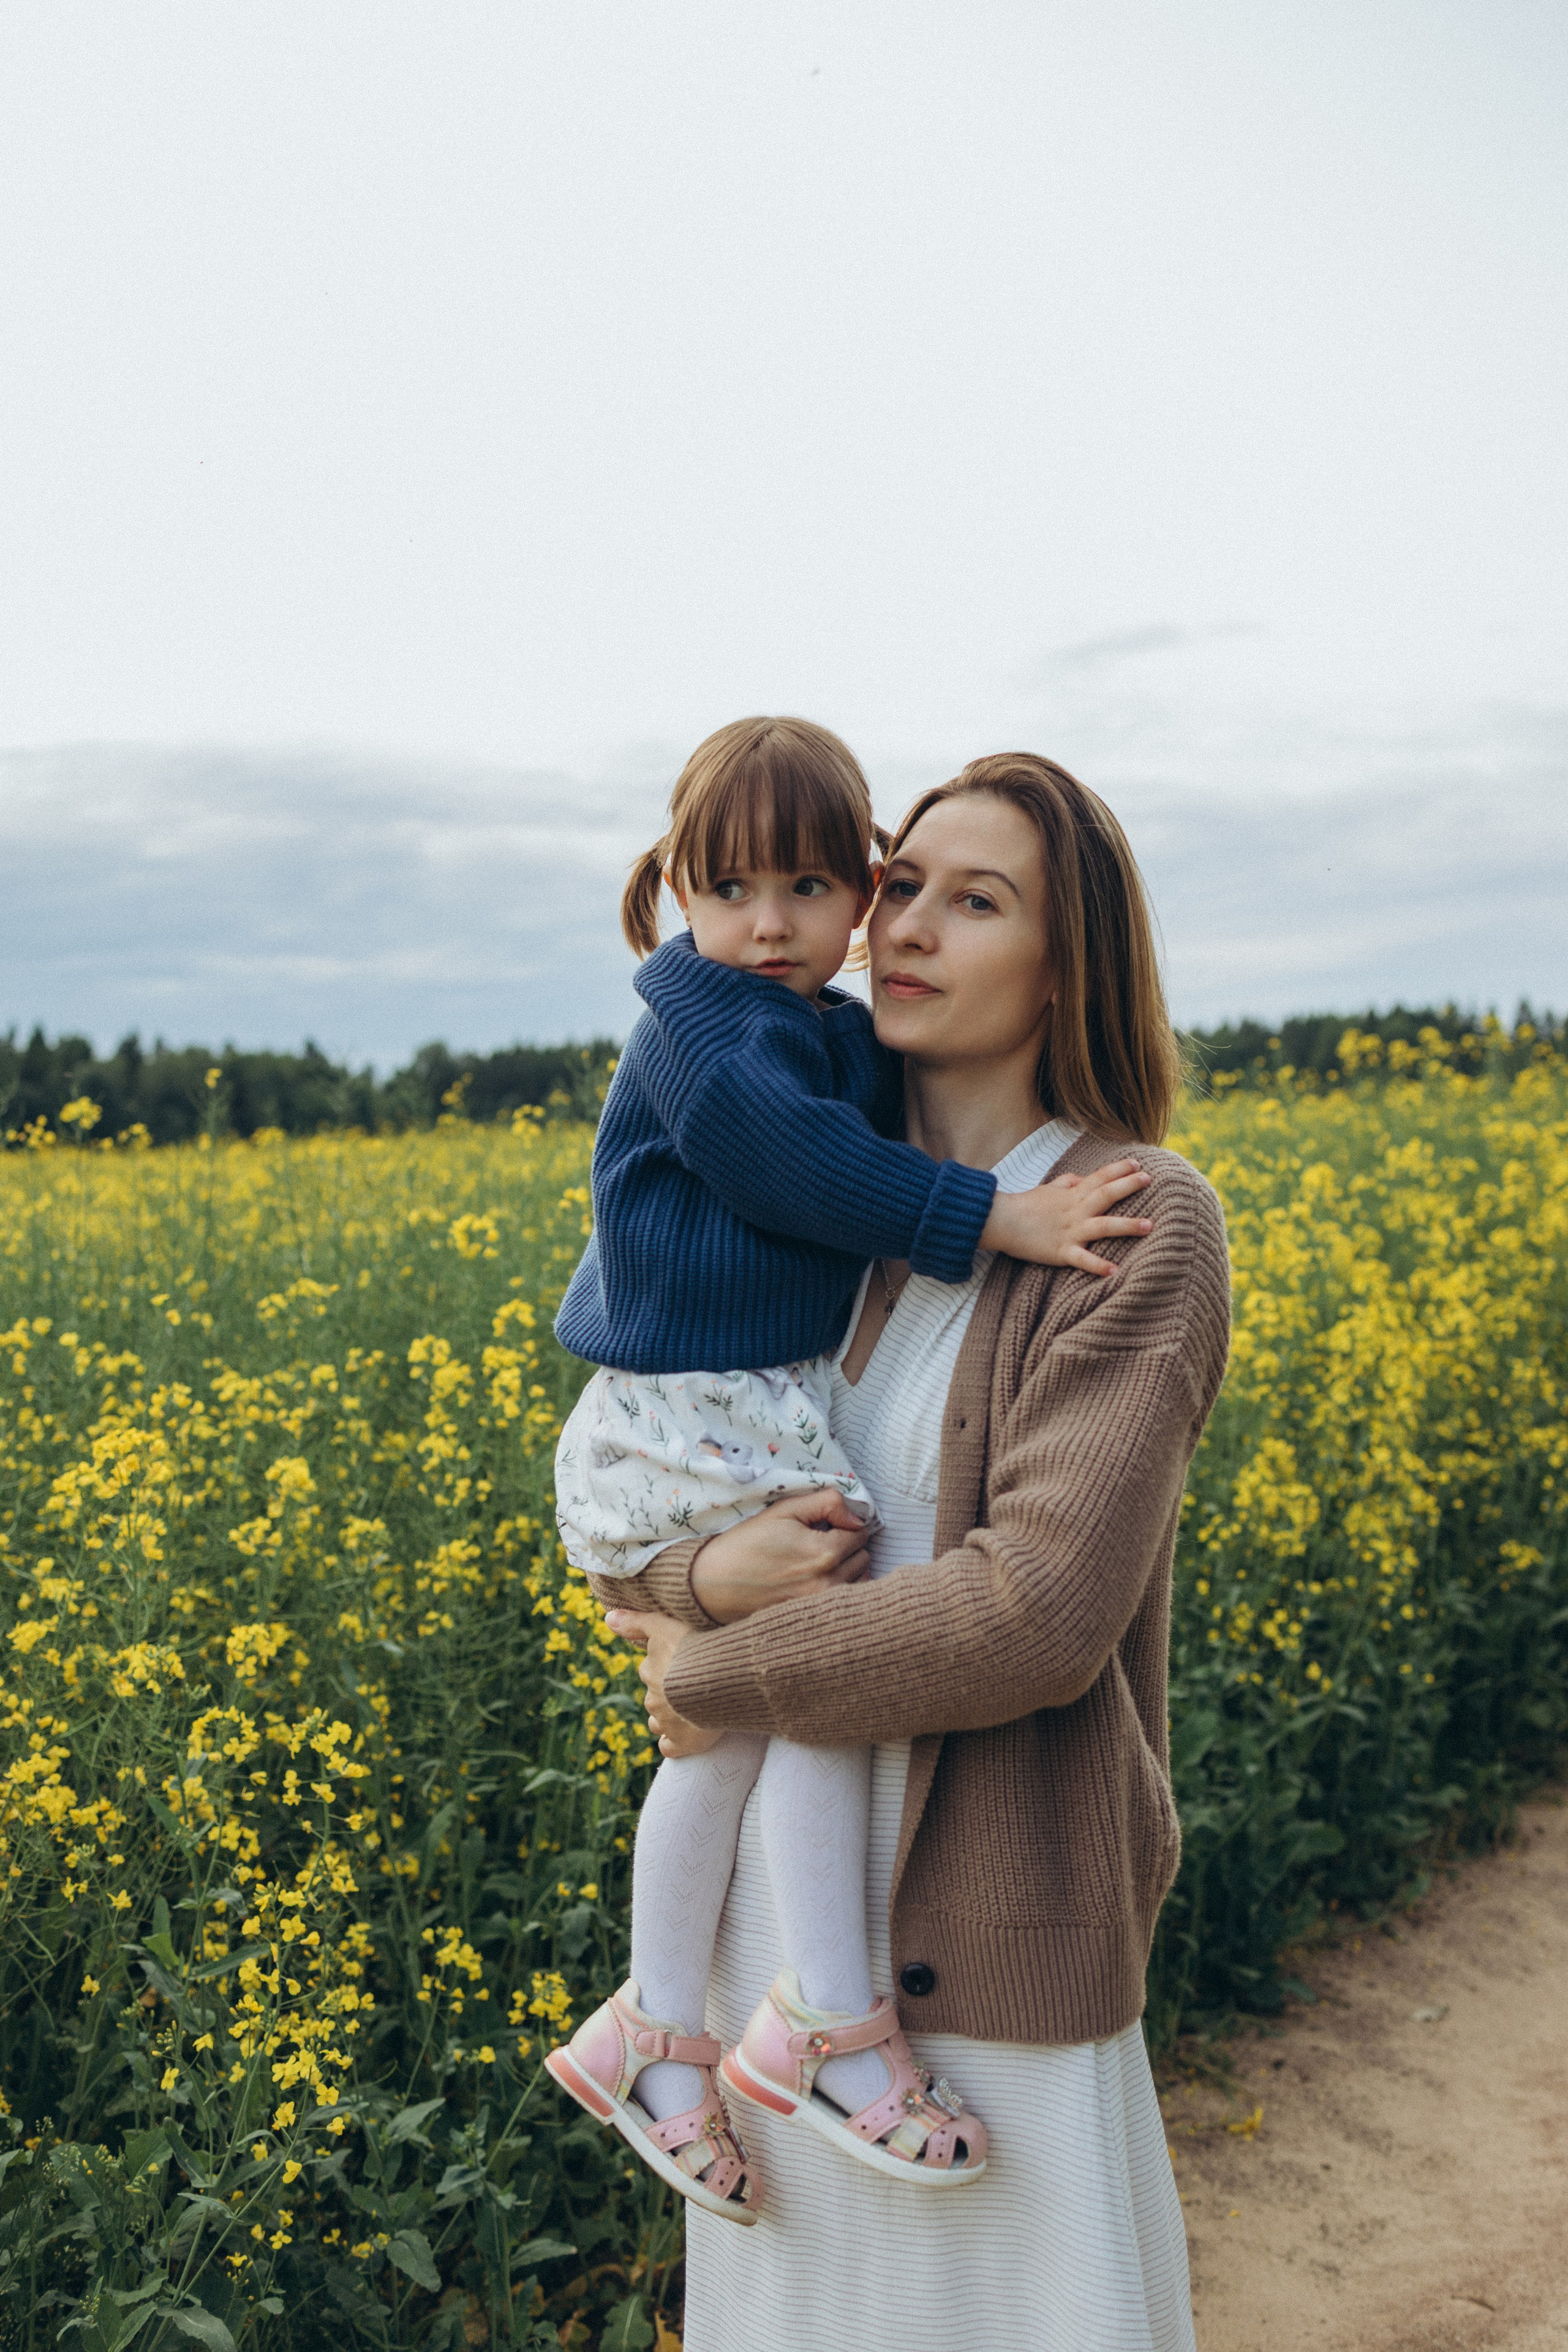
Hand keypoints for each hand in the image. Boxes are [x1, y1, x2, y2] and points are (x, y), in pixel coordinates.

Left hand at [601, 1608, 716, 1758]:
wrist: (718, 1681)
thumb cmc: (694, 1649)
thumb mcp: (664, 1625)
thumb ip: (637, 1622)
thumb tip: (608, 1619)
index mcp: (649, 1672)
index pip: (651, 1670)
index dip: (667, 1667)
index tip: (684, 1663)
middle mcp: (653, 1700)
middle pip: (655, 1697)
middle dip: (668, 1693)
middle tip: (693, 1684)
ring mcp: (665, 1724)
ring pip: (659, 1722)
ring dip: (670, 1717)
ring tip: (692, 1709)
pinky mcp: (681, 1743)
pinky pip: (669, 1748)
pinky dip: (675, 1743)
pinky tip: (686, 1736)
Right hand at [686, 1488, 872, 1624]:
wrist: (713, 1583)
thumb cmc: (747, 1542)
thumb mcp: (784, 1510)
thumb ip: (827, 1503)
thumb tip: (857, 1517)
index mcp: (823, 1553)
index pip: (860, 1534)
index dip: (843, 1525)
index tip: (824, 1526)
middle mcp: (828, 1583)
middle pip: (863, 1558)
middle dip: (847, 1547)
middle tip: (818, 1543)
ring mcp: (822, 1606)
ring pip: (859, 1581)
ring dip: (848, 1570)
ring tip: (818, 1564)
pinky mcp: (814, 1621)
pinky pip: (846, 1603)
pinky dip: (841, 1591)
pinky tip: (817, 1583)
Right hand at [980, 1157, 1151, 1277]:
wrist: (1001, 1221)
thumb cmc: (1024, 1205)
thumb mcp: (1048, 1188)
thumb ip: (1067, 1182)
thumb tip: (1082, 1178)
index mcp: (1072, 1195)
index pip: (1099, 1177)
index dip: (1119, 1169)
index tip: (1138, 1164)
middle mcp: (1075, 1210)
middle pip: (1106, 1195)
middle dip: (1128, 1186)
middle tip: (1149, 1180)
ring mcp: (1070, 1231)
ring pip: (1103, 1226)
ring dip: (1127, 1225)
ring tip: (1149, 1225)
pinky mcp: (1061, 1251)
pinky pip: (1082, 1259)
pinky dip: (1098, 1265)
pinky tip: (1114, 1271)